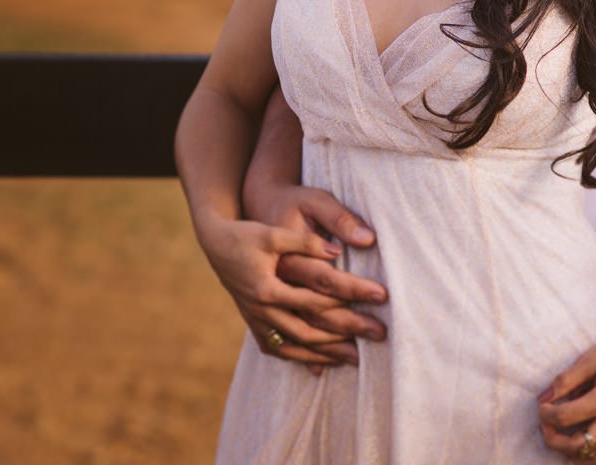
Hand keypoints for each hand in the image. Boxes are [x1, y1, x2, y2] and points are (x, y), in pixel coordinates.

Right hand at [243, 180, 389, 364]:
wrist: (214, 242)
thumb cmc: (246, 232)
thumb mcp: (274, 231)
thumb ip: (305, 241)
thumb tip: (338, 251)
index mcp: (267, 287)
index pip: (318, 295)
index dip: (351, 294)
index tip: (381, 295)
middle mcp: (261, 309)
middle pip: (311, 328)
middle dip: (347, 332)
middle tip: (380, 333)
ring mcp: (256, 319)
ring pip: (295, 345)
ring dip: (327, 353)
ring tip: (358, 358)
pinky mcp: (253, 322)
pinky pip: (278, 348)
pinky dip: (301, 357)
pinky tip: (321, 364)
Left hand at [538, 324, 595, 463]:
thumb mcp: (595, 358)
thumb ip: (568, 379)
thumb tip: (545, 397)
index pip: (565, 418)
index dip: (545, 414)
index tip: (542, 404)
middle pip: (578, 447)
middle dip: (554, 440)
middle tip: (546, 426)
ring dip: (575, 455)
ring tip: (563, 439)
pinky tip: (586, 442)